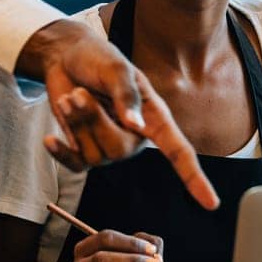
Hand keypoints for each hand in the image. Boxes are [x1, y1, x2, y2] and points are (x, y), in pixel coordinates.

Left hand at [17, 19, 217, 209]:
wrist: (67, 57)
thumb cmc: (98, 59)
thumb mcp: (116, 68)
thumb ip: (127, 95)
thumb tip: (135, 126)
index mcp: (154, 117)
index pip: (178, 151)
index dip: (195, 178)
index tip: (212, 203)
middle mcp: (135, 138)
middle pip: (118, 150)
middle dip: (93, 120)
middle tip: (79, 93)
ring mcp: (108, 147)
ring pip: (95, 155)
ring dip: (77, 123)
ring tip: (72, 96)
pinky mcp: (83, 149)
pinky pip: (75, 164)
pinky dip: (60, 152)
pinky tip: (50, 139)